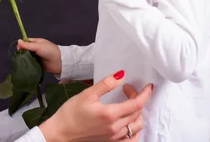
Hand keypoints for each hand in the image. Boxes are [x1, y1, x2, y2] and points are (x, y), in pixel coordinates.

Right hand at [17, 38, 61, 74]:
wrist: (59, 62)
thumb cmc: (49, 51)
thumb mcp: (38, 46)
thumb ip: (28, 45)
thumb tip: (18, 41)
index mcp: (37, 43)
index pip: (27, 42)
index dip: (22, 44)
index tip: (18, 49)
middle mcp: (36, 49)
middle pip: (26, 50)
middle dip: (22, 52)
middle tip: (19, 56)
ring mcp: (37, 57)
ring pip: (28, 57)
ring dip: (24, 59)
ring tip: (19, 62)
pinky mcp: (38, 64)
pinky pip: (31, 64)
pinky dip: (27, 65)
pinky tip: (23, 67)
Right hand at [38, 71, 152, 141]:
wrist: (60, 133)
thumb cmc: (70, 114)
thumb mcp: (87, 94)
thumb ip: (106, 84)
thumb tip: (121, 75)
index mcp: (110, 114)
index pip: (136, 104)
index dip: (144, 94)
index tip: (148, 86)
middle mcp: (115, 128)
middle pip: (137, 113)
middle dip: (137, 98)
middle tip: (127, 89)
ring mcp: (114, 138)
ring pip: (136, 126)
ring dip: (137, 113)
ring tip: (128, 103)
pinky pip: (131, 139)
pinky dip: (135, 130)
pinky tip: (130, 122)